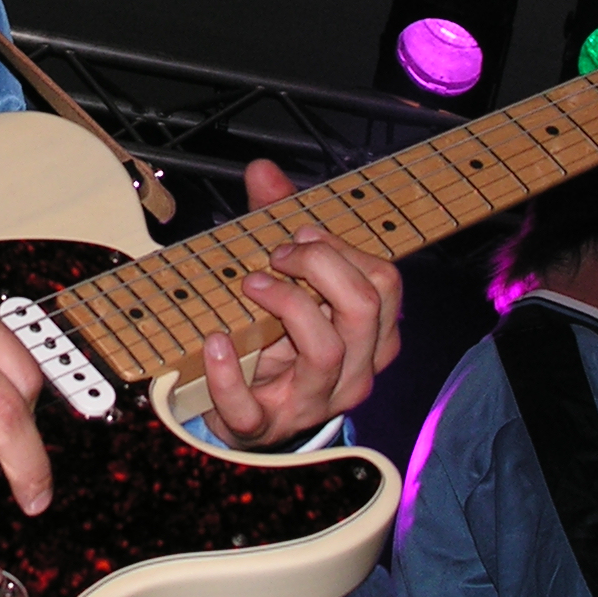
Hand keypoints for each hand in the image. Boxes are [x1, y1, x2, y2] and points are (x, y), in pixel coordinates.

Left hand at [195, 160, 405, 445]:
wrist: (249, 414)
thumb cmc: (277, 337)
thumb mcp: (285, 278)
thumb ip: (277, 220)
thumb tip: (263, 170)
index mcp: (369, 334)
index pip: (384, 282)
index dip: (341, 249)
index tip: (299, 235)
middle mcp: (353, 370)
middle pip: (364, 308)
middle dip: (321, 266)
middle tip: (277, 255)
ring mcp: (311, 402)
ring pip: (326, 351)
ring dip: (288, 304)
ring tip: (250, 283)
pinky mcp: (263, 427)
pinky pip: (249, 407)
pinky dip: (226, 373)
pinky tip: (213, 342)